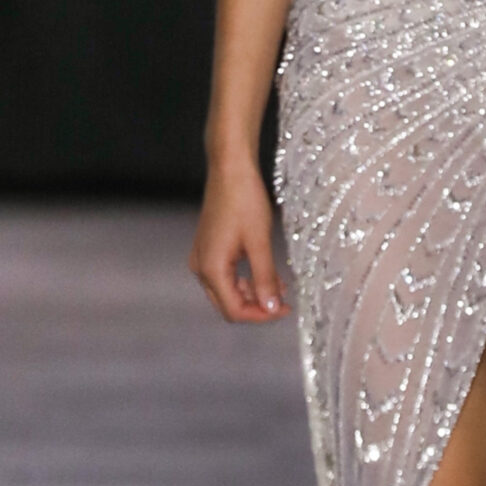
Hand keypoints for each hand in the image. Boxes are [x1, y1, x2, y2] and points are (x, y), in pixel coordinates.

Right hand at [189, 155, 288, 320]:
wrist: (230, 170)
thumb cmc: (244, 200)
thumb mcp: (260, 242)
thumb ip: (265, 278)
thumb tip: (271, 307)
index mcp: (210, 268)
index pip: (233, 310)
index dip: (260, 315)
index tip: (284, 309)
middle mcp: (201, 267)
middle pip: (228, 304)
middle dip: (256, 307)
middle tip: (283, 301)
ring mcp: (203, 257)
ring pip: (227, 291)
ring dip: (252, 293)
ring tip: (279, 286)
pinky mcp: (209, 248)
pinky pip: (226, 275)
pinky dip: (246, 279)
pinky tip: (267, 274)